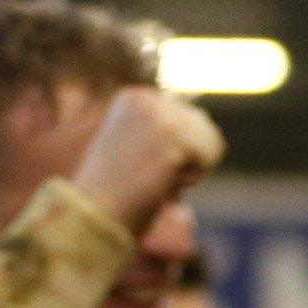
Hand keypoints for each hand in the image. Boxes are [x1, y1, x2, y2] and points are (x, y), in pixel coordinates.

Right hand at [71, 87, 224, 230]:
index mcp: (135, 96)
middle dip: (186, 157)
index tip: (142, 162)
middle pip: (204, 127)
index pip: (188, 117)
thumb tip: (203, 116)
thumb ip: (163, 126)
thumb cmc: (115, 187)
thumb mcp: (136, 144)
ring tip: (155, 175)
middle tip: (150, 171)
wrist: (97, 210)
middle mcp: (148, 98)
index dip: (175, 150)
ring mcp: (160, 114)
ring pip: (210, 142)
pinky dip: (191, 178)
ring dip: (190, 168)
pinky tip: (162, 180)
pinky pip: (208, 158)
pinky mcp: (173, 135)